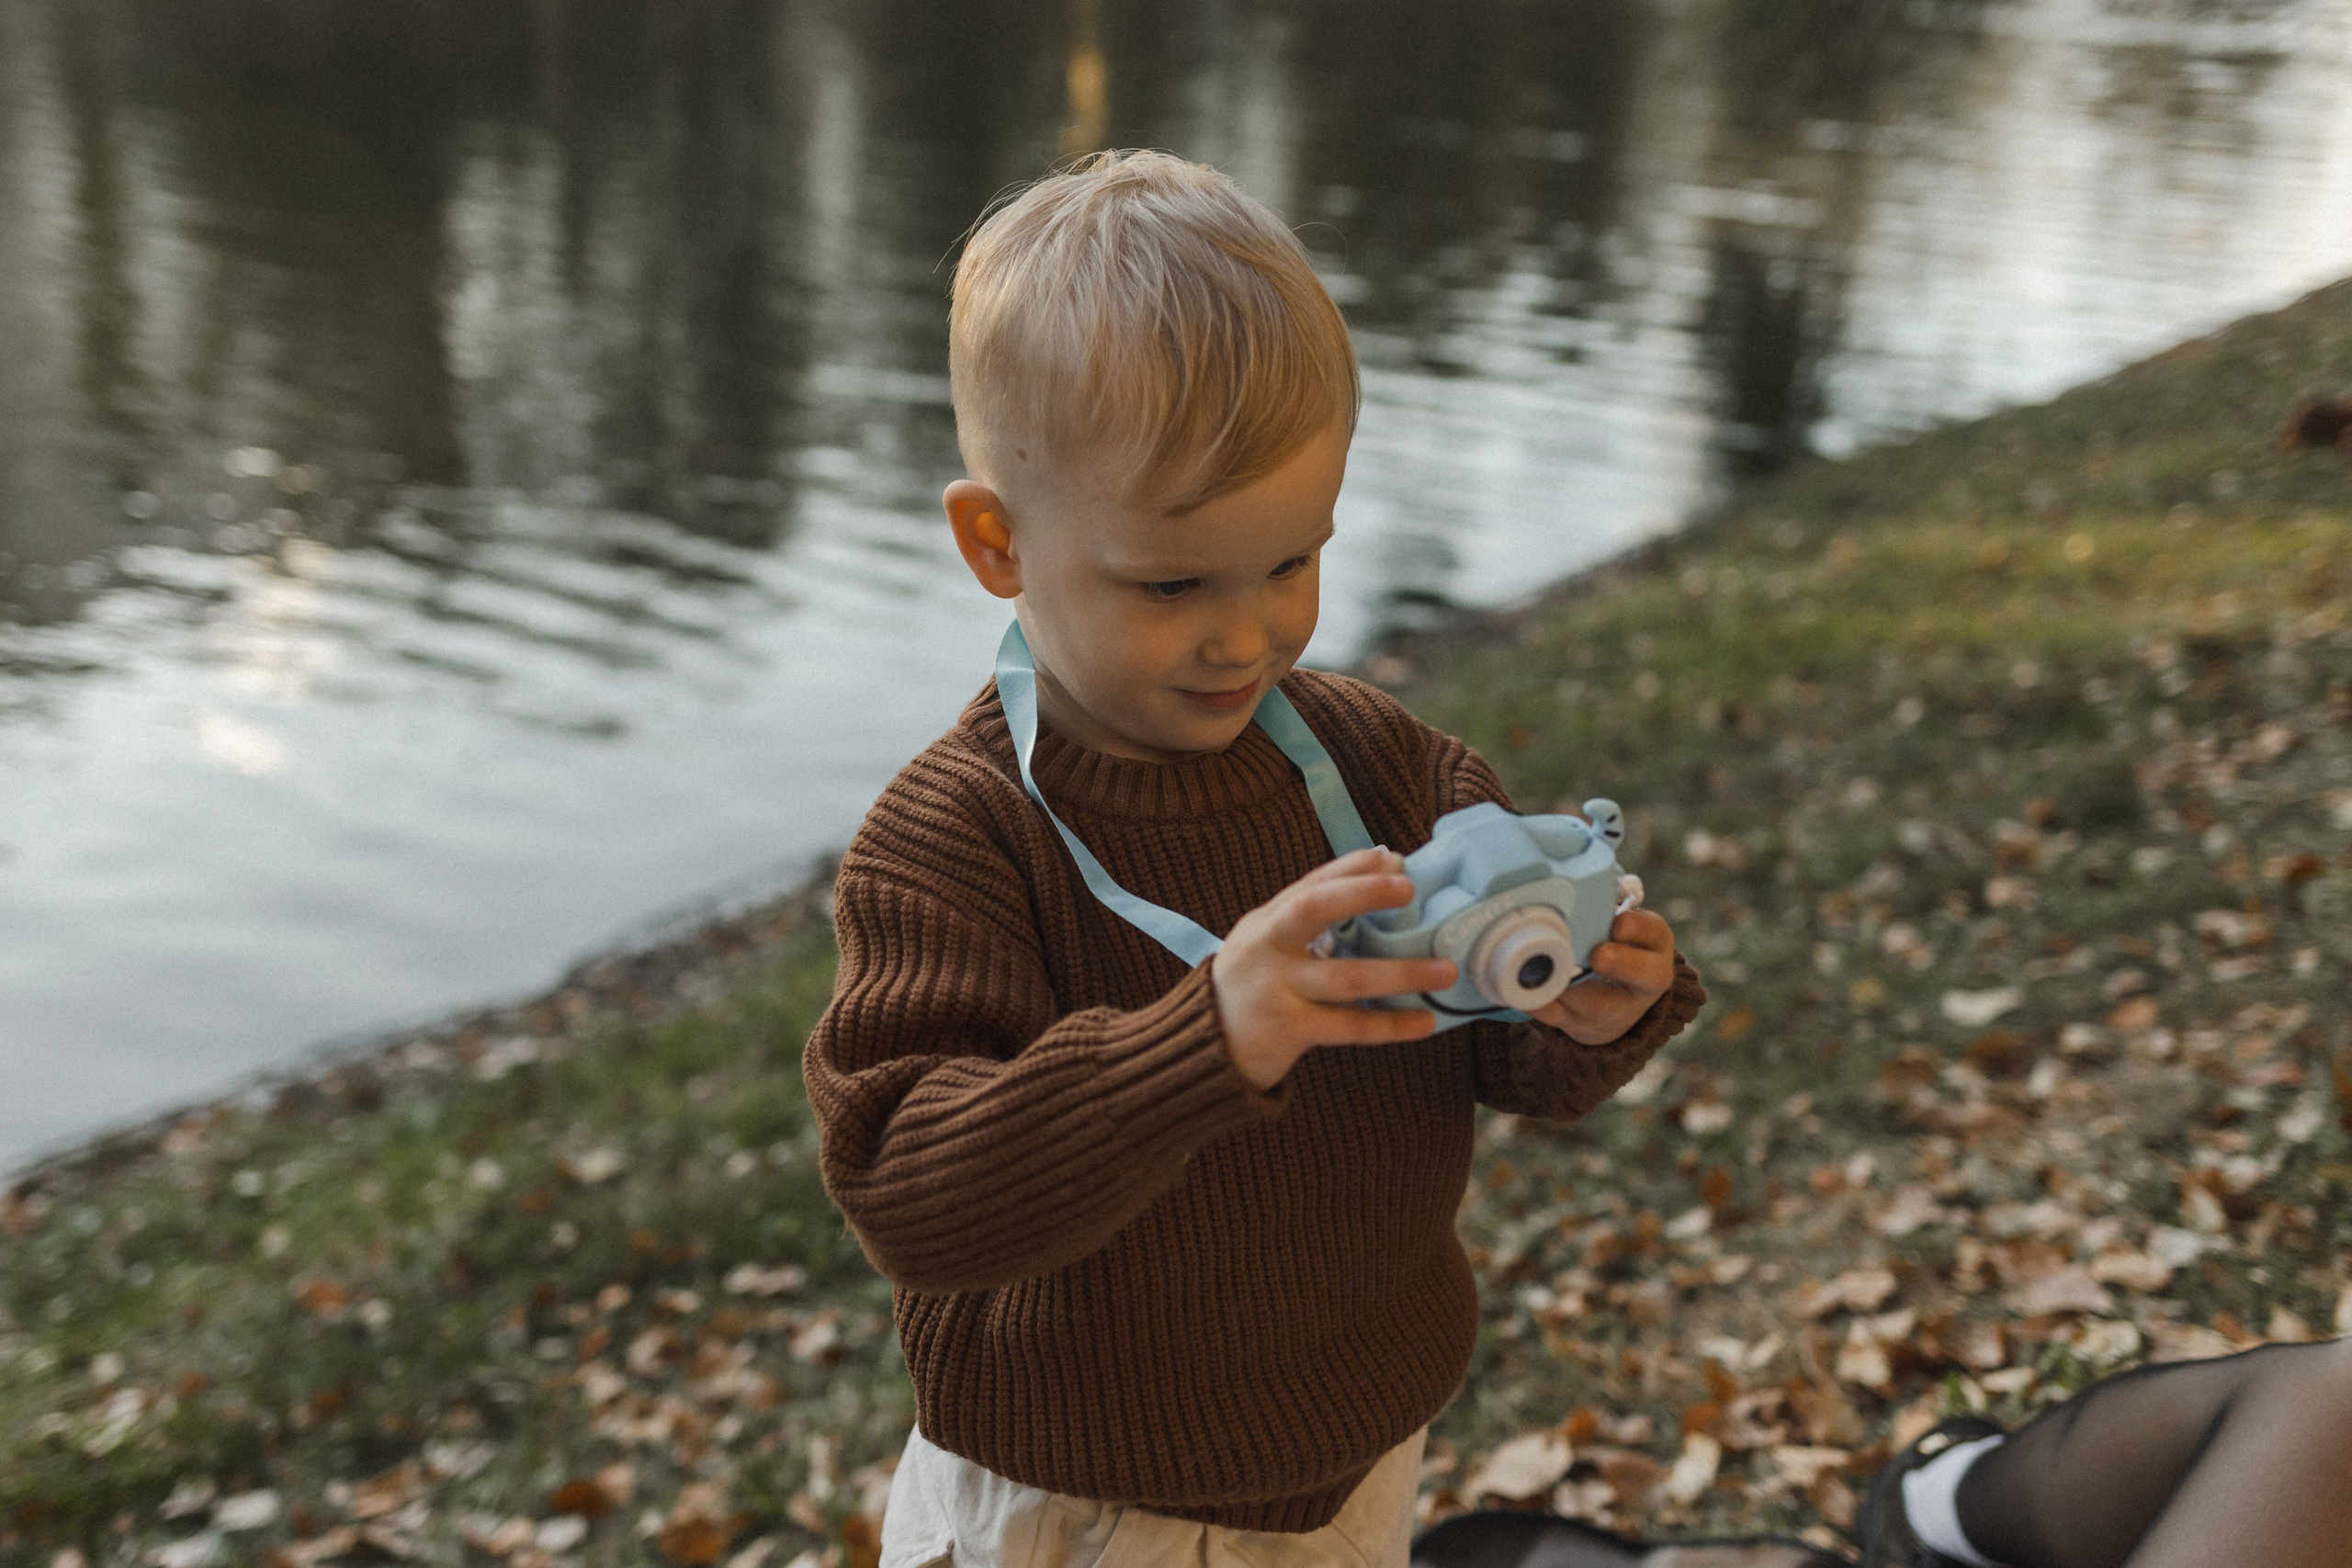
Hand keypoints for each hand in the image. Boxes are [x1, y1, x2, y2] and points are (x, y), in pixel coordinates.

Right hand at [1211, 847, 1460, 1090]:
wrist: (1203, 1047)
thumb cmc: (1250, 988)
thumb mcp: (1265, 945)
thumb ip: (1306, 921)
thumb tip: (1377, 882)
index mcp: (1266, 922)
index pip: (1311, 883)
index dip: (1353, 868)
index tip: (1395, 859)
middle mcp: (1268, 947)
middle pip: (1314, 909)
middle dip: (1363, 894)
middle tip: (1410, 889)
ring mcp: (1277, 990)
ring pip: (1346, 978)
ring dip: (1401, 972)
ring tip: (1446, 970)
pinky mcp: (1289, 1030)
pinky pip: (1349, 1027)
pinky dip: (1390, 1024)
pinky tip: (1424, 1021)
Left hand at [1528, 909, 1675, 1043]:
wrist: (1619, 1000)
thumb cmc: (1615, 947)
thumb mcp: (1624, 926)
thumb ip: (1604, 910)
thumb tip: (1571, 890)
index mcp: (1654, 944)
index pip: (1655, 932)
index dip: (1638, 928)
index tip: (1618, 923)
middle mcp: (1645, 978)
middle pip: (1646, 975)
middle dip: (1622, 964)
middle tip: (1599, 955)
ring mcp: (1618, 1008)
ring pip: (1601, 1006)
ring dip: (1572, 991)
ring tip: (1547, 973)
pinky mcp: (1585, 1025)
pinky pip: (1562, 1019)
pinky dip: (1541, 1006)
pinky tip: (1524, 994)